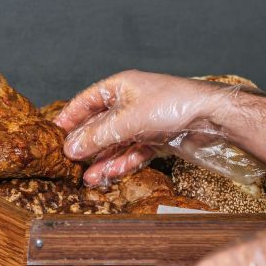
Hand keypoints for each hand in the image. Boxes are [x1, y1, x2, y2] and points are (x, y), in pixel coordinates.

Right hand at [54, 70, 238, 185]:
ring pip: (116, 143)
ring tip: (88, 178)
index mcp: (120, 87)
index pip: (86, 101)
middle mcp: (130, 103)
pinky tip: (110, 174)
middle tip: (69, 162)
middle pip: (100, 126)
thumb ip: (98, 136)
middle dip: (86, 145)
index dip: (69, 117)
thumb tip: (71, 148)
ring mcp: (143, 122)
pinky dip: (122, 163)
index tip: (54, 134)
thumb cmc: (173, 104)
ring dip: (102, 160)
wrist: (211, 117)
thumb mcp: (128, 120)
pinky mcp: (156, 138)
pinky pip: (133, 152)